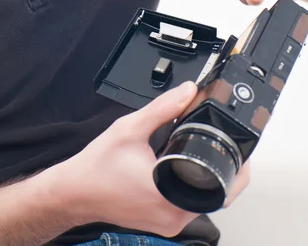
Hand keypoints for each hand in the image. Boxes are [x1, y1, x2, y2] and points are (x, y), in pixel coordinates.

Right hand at [61, 82, 248, 237]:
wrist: (75, 191)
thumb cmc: (97, 167)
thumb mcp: (130, 128)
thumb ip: (163, 108)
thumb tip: (188, 92)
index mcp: (169, 196)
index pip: (223, 186)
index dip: (237, 166)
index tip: (239, 147)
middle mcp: (173, 216)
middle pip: (218, 195)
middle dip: (223, 168)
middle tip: (215, 142)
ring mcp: (168, 223)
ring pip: (204, 201)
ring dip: (206, 177)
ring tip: (194, 152)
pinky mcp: (162, 223)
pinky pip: (188, 206)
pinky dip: (190, 186)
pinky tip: (178, 167)